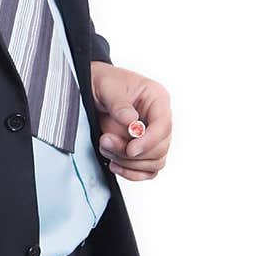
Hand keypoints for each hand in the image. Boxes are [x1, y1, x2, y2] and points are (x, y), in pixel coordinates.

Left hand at [90, 61, 171, 181]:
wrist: (91, 88)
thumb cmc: (103, 82)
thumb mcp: (108, 88)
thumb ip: (120, 105)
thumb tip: (132, 123)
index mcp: (157, 98)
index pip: (163, 126)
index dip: (149, 141)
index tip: (130, 149)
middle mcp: (158, 118)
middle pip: (160, 148)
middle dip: (132, 153)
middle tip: (106, 141)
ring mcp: (152, 135)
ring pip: (154, 162)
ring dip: (128, 163)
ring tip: (105, 147)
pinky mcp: (143, 149)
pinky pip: (147, 170)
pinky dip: (131, 173)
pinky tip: (114, 164)